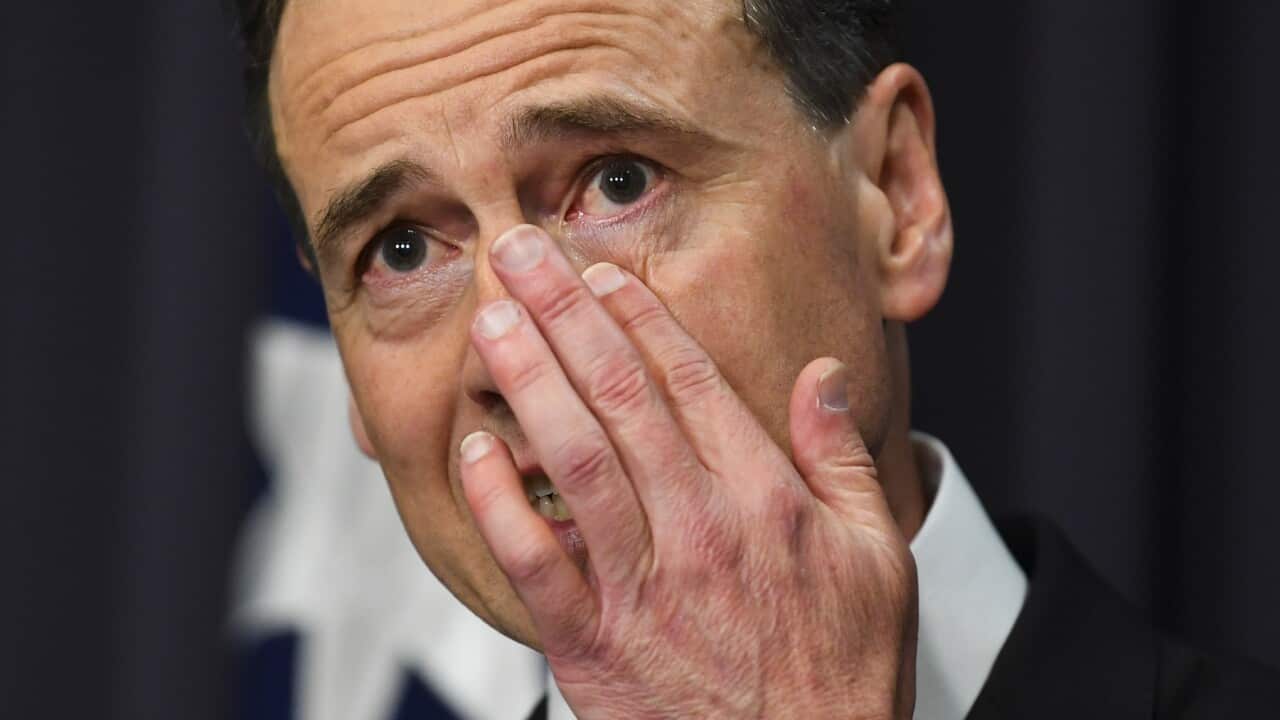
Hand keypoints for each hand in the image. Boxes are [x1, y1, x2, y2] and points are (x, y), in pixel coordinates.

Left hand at [459, 225, 917, 718]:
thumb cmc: (841, 674)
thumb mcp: (877, 561)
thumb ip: (841, 462)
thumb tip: (819, 377)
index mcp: (766, 500)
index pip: (692, 383)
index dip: (640, 318)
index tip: (601, 272)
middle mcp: (701, 528)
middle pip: (622, 396)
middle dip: (565, 314)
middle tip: (520, 252)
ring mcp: (644, 585)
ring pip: (575, 457)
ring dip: (527, 380)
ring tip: (490, 320)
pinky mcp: (593, 645)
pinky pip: (536, 561)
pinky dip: (500, 504)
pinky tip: (473, 451)